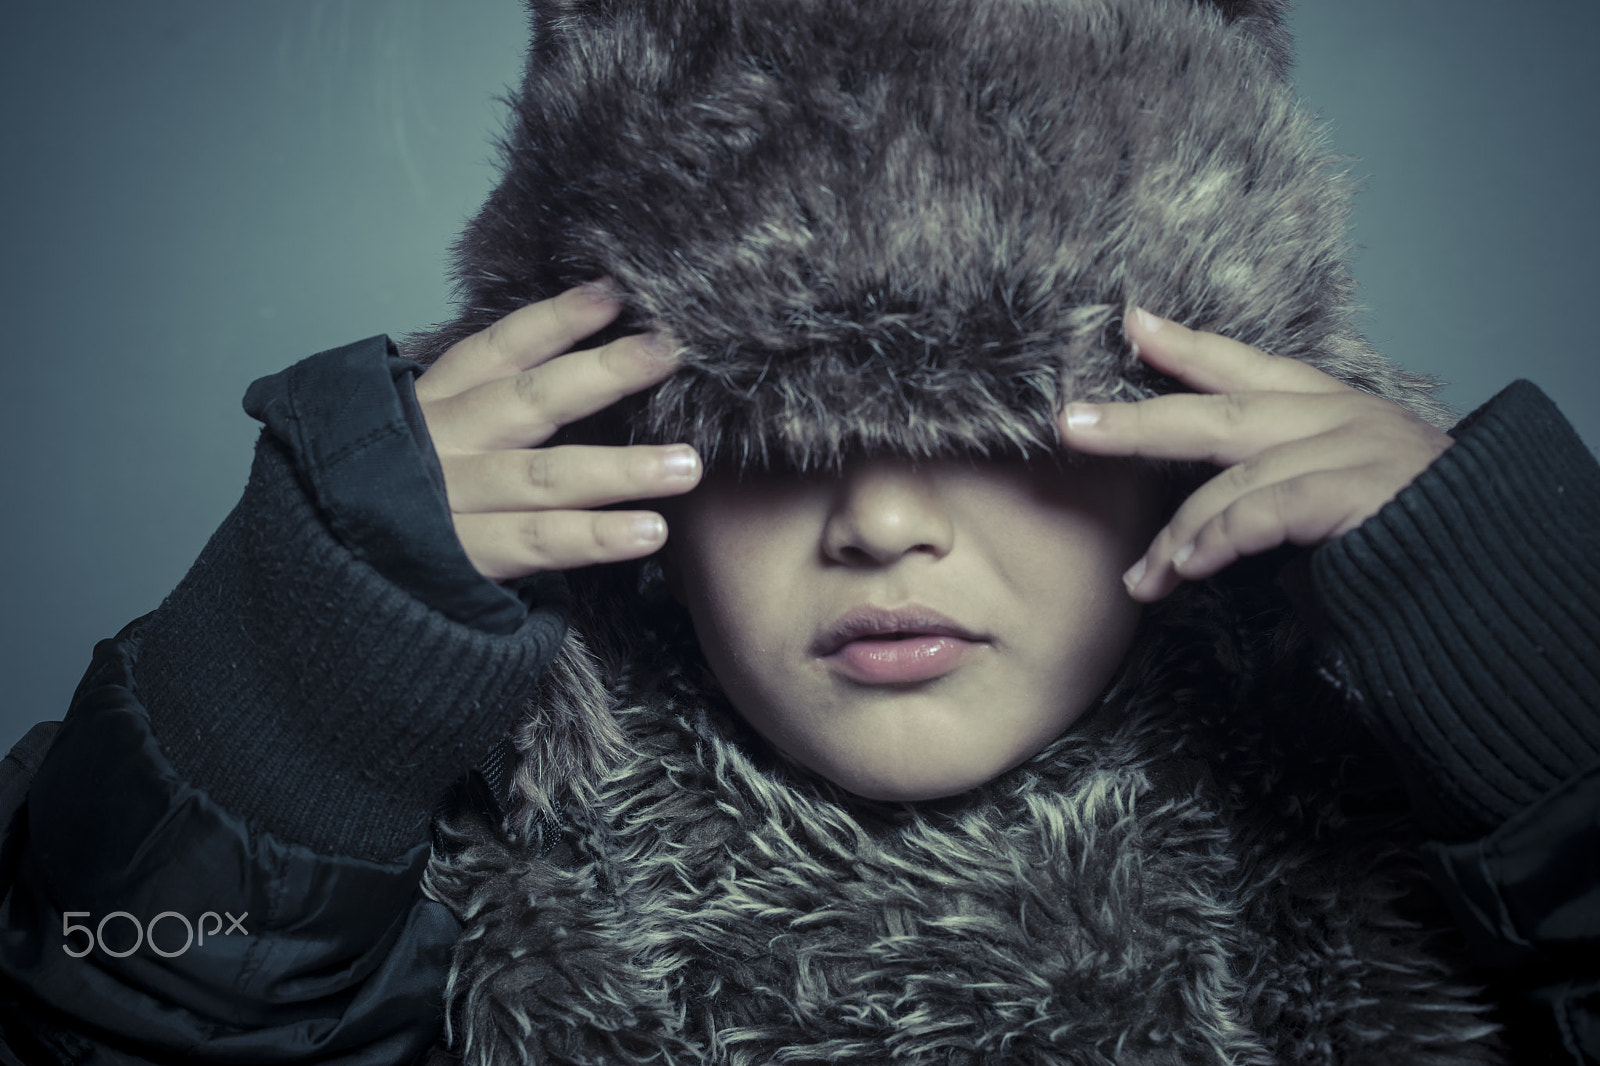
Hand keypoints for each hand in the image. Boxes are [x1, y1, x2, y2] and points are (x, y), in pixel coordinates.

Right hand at [413, 282, 701, 581]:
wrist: (328, 581)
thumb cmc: (408, 500)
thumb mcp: (427, 438)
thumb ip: (485, 406)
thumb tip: (574, 362)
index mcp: (433, 407)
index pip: (497, 351)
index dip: (555, 320)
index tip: (612, 293)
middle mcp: (441, 447)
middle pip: (531, 401)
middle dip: (604, 373)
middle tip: (671, 353)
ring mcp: (450, 504)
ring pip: (546, 477)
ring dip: (622, 469)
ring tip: (687, 464)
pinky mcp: (462, 560)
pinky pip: (540, 544)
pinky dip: (597, 537)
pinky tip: (650, 531)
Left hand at [1058, 308, 1455, 601]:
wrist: (1506, 567)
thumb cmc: (1421, 540)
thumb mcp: (1339, 499)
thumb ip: (1278, 493)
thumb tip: (1199, 525)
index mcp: (1334, 410)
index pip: (1247, 367)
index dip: (1186, 346)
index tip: (1131, 322)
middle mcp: (1341, 417)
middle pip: (1220, 410)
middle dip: (1140, 420)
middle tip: (1073, 424)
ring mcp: (1355, 449)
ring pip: (1235, 474)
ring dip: (1178, 531)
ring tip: (1142, 577)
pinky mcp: (1362, 491)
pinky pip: (1267, 510)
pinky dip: (1218, 540)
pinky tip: (1185, 569)